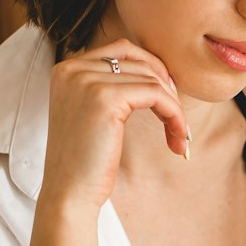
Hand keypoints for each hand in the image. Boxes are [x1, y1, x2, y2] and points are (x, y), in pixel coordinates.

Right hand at [39, 37, 189, 215]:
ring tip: (179, 136)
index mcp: (66, 69)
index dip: (151, 70)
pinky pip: (156, 94)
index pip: (121, 50)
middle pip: (138, 58)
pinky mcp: (105, 98)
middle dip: (165, 85)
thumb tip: (158, 73)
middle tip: (177, 118)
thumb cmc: (86, 163)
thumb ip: (111, 89)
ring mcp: (86, 80)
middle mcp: (72, 68)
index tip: (166, 100)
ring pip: (151, 78)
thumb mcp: (92, 115)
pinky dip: (174, 114)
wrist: (69, 196)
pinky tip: (178, 137)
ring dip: (173, 106)